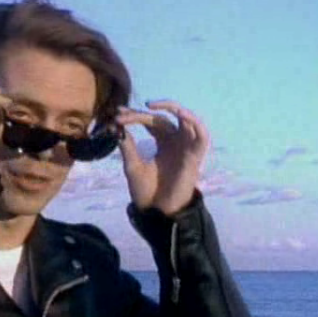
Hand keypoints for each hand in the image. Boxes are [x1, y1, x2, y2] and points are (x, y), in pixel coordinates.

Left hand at [117, 100, 208, 215]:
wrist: (157, 211)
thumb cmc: (147, 190)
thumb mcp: (133, 165)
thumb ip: (127, 146)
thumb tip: (115, 126)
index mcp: (162, 141)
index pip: (150, 121)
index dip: (134, 115)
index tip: (117, 114)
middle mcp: (175, 141)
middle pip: (162, 118)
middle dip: (141, 114)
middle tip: (123, 115)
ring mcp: (186, 147)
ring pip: (186, 119)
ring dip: (172, 108)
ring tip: (151, 105)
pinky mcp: (196, 156)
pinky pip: (202, 135)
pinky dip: (195, 122)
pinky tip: (181, 114)